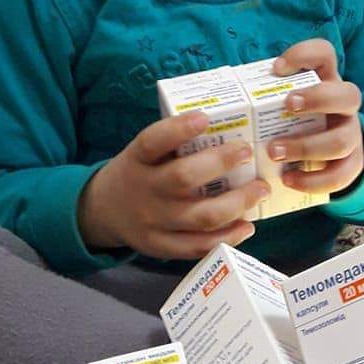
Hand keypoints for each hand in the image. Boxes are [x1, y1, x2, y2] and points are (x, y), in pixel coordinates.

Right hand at [77, 111, 271, 259]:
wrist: (104, 211)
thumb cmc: (138, 173)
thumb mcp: (142, 153)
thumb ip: (171, 143)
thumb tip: (222, 123)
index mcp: (137, 160)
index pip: (152, 141)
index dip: (178, 129)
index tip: (204, 117)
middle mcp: (145, 190)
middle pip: (184, 178)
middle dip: (221, 162)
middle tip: (246, 151)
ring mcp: (154, 222)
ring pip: (202, 216)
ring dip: (238, 203)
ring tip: (259, 189)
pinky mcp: (163, 246)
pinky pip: (200, 246)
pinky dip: (228, 237)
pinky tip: (247, 226)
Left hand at [269, 38, 363, 194]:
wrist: (330, 151)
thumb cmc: (294, 119)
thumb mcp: (283, 101)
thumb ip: (261, 94)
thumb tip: (209, 95)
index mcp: (326, 81)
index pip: (325, 54)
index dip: (305, 55)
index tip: (277, 68)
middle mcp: (344, 106)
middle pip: (349, 95)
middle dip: (319, 99)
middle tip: (288, 105)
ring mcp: (351, 135)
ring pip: (341, 140)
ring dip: (306, 147)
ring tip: (273, 152)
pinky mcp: (352, 165)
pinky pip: (341, 175)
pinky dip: (313, 180)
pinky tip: (288, 180)